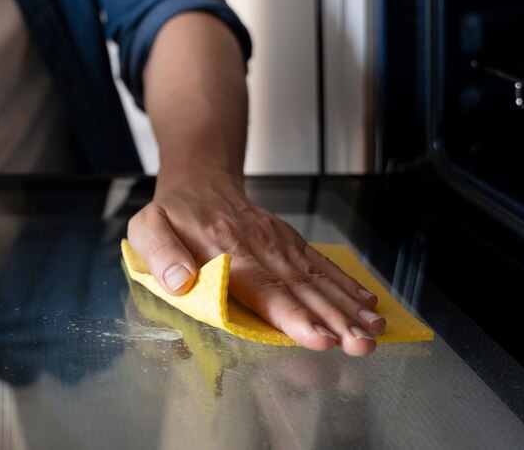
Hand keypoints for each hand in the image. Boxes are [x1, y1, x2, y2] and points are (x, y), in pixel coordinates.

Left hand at [127, 169, 385, 355]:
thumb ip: (161, 255)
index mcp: (228, 252)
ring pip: (318, 280)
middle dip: (334, 319)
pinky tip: (369, 305)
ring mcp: (280, 246)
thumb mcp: (148, 228)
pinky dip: (347, 285)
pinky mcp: (291, 244)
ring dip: (348, 308)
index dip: (293, 316)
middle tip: (361, 344)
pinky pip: (322, 265)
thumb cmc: (173, 214)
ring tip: (375, 332)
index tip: (319, 336)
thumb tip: (179, 281)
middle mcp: (262, 249)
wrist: (201, 179)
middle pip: (301, 289)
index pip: (265, 289)